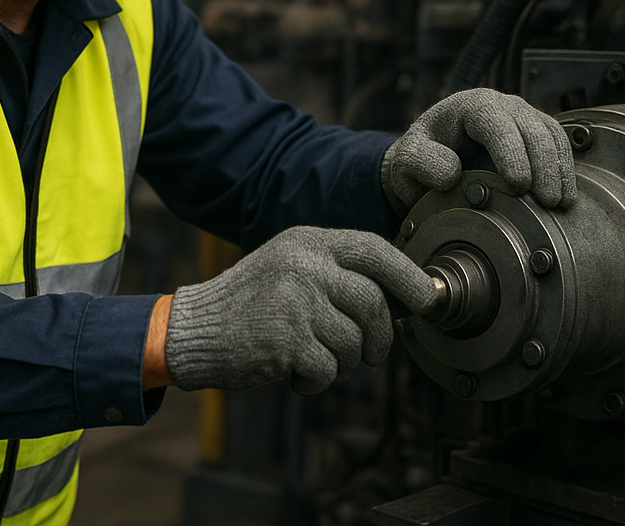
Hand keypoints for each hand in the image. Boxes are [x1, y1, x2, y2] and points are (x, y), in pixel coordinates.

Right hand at [164, 226, 436, 394]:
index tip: (428, 299)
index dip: (408, 276)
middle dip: (381, 337)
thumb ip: (334, 271)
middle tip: (372, 354)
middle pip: (373, 301)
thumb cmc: (249, 302)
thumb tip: (401, 296)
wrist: (195, 328)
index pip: (373, 250)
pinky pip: (329, 370)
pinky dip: (317, 382)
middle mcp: (303, 264)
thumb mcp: (289, 265)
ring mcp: (295, 300)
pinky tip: (293, 373)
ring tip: (315, 359)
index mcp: (307, 241)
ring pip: (354, 342)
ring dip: (343, 364)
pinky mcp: (286, 340)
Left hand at [384, 88, 575, 210]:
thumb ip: (421, 163)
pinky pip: (558, 147)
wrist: (430, 160)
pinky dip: (564, 172)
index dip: (511, 152)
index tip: (519, 184)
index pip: (495, 122)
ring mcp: (523, 118)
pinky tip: (566, 200)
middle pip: (531, 128)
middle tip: (547, 202)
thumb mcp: (406, 161)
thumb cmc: (420, 157)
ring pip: (551, 136)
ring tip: (560, 205)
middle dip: (543, 165)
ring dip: (559, 170)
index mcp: (469, 106)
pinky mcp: (537, 136)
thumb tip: (453, 174)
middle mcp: (501, 106)